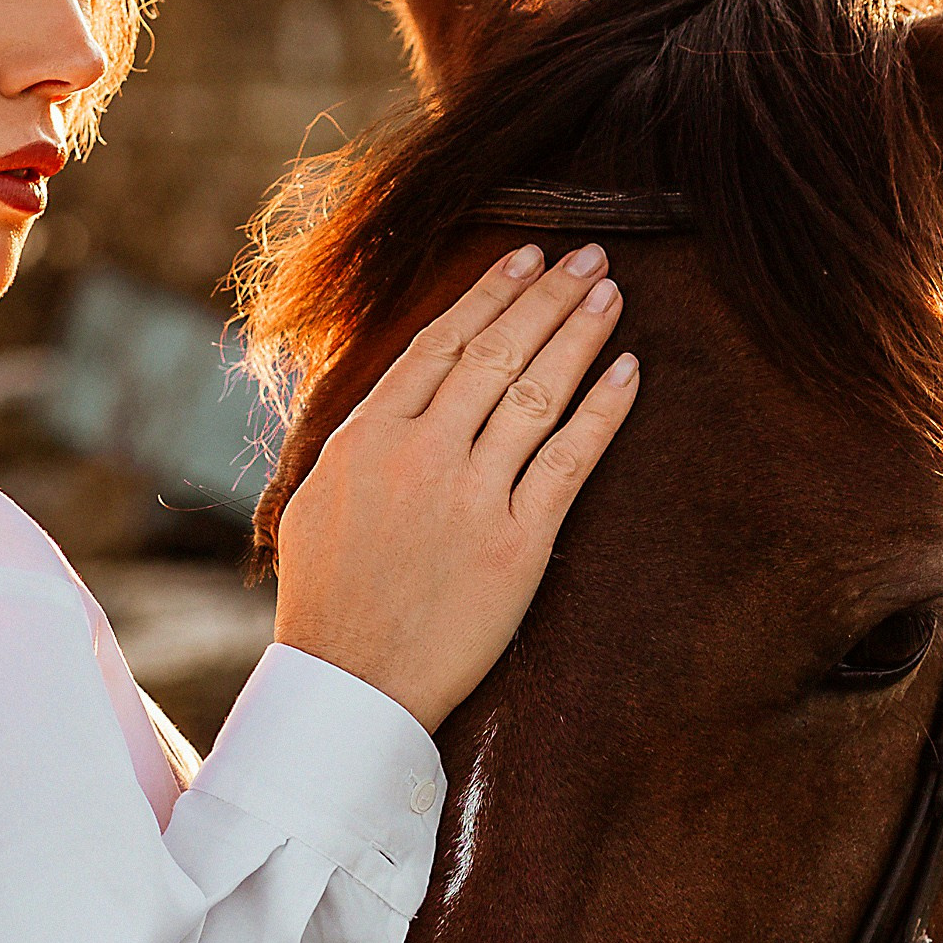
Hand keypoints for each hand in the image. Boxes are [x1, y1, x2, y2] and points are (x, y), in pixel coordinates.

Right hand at [270, 243, 638, 732]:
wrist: (350, 684)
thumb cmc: (327, 603)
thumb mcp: (314, 503)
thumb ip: (355, 443)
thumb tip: (386, 402)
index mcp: (367, 437)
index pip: (439, 345)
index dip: (488, 296)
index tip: (525, 258)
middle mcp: (421, 453)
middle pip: (496, 354)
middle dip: (547, 296)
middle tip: (588, 257)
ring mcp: (471, 495)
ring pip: (537, 392)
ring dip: (580, 334)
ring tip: (611, 294)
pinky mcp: (517, 542)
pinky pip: (571, 459)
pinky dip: (604, 409)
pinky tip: (629, 371)